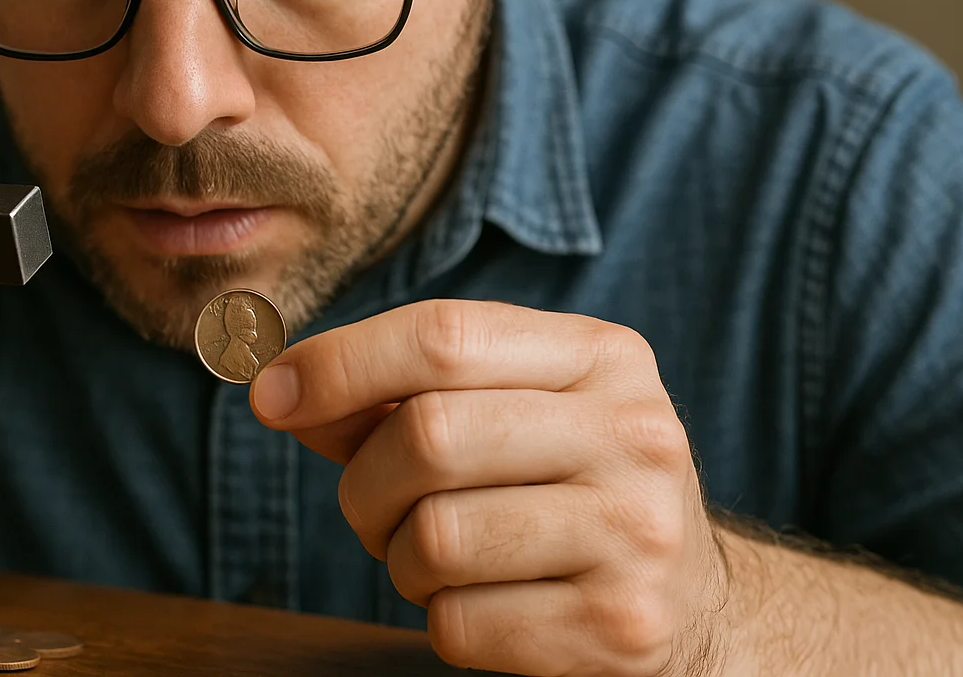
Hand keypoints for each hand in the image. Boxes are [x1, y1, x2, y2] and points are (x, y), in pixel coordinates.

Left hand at [251, 300, 728, 676]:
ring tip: (440, 556)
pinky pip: (459, 623)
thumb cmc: (564, 488)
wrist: (691, 607)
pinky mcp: (620, 626)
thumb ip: (401, 392)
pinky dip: (442, 618)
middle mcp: (633, 434)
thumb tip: (281, 390)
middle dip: (365, 482)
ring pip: (435, 537)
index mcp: (603, 356)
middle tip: (375, 509)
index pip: (444, 335)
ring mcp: (636, 533)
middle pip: (428, 435)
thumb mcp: (510, 411)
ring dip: (403, 558)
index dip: (339, 363)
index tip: (271, 395)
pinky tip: (488, 603)